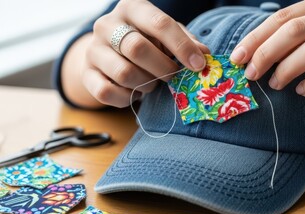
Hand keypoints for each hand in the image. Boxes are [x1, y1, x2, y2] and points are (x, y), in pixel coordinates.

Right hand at [82, 0, 208, 107]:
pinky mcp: (86, 74)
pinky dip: (127, 98)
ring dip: (146, 84)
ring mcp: (93, 49)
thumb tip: (204, 55)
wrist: (109, 53)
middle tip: (173, 76)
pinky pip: (106, 92)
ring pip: (124, 73)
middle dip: (163, 68)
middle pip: (137, 48)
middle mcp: (107, 24)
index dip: (182, 46)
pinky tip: (135, 92)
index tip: (198, 64)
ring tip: (152, 82)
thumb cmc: (146, 41)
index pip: (159, 23)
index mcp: (132, 8)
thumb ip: (186, 42)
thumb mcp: (167, 36)